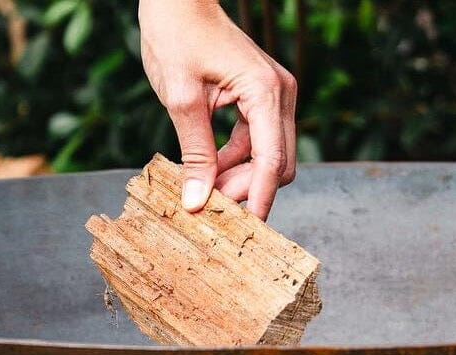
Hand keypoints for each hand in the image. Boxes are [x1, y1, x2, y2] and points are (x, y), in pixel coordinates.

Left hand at [138, 0, 297, 219]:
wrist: (177, 1)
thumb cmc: (177, 37)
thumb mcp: (181, 99)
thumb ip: (195, 152)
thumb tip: (197, 200)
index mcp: (265, 92)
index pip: (272, 160)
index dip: (259, 198)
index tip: (247, 230)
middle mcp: (278, 95)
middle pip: (277, 164)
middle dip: (248, 190)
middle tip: (209, 208)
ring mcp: (271, 96)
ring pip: (265, 157)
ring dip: (238, 178)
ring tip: (201, 191)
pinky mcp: (257, 98)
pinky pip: (253, 142)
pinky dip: (232, 161)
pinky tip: (205, 171)